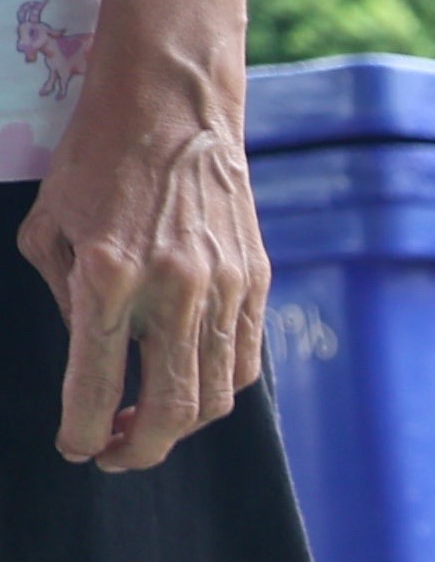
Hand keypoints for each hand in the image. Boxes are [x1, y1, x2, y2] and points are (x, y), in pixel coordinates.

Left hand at [20, 75, 263, 469]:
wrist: (172, 106)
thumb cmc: (97, 161)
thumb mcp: (52, 230)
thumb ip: (68, 302)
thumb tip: (92, 361)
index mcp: (109, 275)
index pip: (96, 384)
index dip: (82, 431)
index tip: (76, 449)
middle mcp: (174, 289)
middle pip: (171, 410)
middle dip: (139, 449)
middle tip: (114, 455)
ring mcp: (224, 288)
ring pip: (215, 397)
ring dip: (179, 426)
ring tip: (148, 422)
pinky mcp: (255, 282)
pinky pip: (242, 362)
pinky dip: (214, 389)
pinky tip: (185, 380)